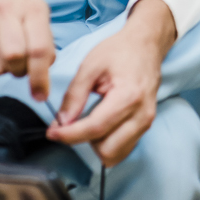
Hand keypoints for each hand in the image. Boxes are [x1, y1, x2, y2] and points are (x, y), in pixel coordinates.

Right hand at [0, 0, 55, 100]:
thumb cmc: (9, 8)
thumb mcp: (34, 15)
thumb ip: (44, 42)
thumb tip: (44, 71)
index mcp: (31, 8)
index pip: (39, 49)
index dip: (41, 77)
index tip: (41, 95)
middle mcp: (5, 11)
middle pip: (15, 59)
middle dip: (19, 71)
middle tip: (18, 66)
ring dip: (1, 71)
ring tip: (1, 55)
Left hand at [47, 0, 176, 165]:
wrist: (146, 45)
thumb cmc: (119, 51)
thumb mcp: (90, 66)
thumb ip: (74, 96)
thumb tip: (61, 122)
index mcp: (129, 96)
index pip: (95, 128)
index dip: (69, 135)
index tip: (52, 132)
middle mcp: (142, 114)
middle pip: (107, 149)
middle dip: (84, 141)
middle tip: (71, 124)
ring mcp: (147, 122)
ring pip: (116, 154)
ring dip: (96, 144)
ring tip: (88, 123)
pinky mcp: (146, 125)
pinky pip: (124, 148)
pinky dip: (108, 143)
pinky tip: (100, 126)